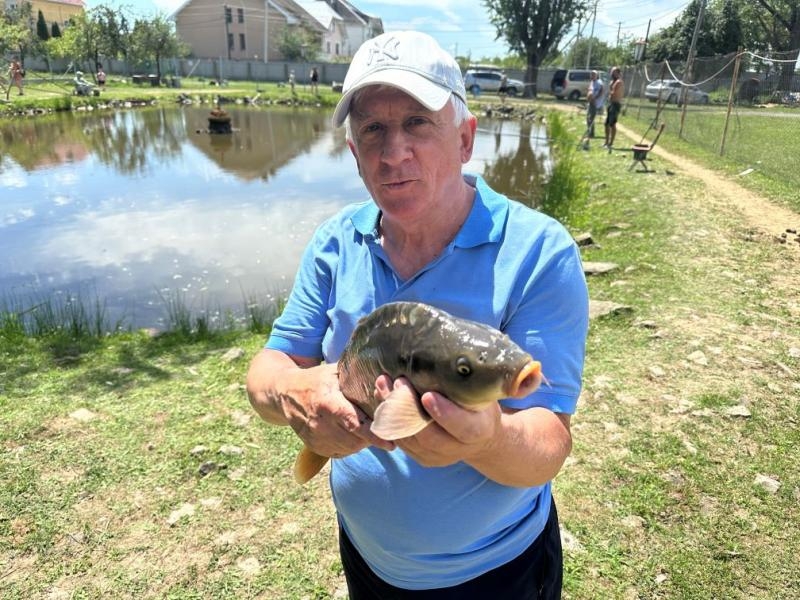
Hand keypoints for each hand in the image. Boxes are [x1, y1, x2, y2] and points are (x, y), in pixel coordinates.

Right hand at [279, 362, 394, 457]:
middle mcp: (321, 424)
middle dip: (373, 435)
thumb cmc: (317, 380)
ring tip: (365, 425)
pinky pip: (341, 452)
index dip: (374, 435)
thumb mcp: (335, 372)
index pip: (355, 424)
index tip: (391, 444)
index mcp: (328, 403)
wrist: (285, 393)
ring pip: (351, 448)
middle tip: (382, 424)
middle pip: (357, 439)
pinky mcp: (315, 447)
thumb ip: (358, 376)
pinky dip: (351, 445)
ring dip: (363, 441)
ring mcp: (317, 438)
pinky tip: (351, 432)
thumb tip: (386, 377)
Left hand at [375, 376, 500, 466]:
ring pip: (409, 438)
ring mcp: (437, 456)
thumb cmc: (479, 405)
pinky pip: (400, 440)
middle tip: (397, 382)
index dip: (445, 414)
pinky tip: (381, 397)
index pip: (463, 427)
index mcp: (479, 432)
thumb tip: (457, 359)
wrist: (479, 438)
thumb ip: (470, 384)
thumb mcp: (482, 393)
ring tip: (382, 384)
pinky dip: (387, 419)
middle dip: (408, 408)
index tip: (427, 395)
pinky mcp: (421, 457)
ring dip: (392, 411)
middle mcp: (457, 449)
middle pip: (428, 435)